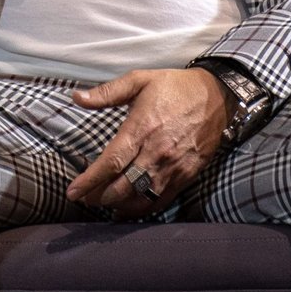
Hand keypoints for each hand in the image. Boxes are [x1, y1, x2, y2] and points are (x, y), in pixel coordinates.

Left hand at [65, 68, 228, 217]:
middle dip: (99, 197)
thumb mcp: (138, 80)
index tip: (72, 192)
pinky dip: (142, 210)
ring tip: (102, 204)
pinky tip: (127, 211)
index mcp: (141, 128)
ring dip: (118, 205)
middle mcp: (156, 152)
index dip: (89, 181)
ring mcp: (173, 167)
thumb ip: (107, 92)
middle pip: (122, 186)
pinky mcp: (187, 175)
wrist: (217, 96)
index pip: (110, 162)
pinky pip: (161, 200)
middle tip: (84, 198)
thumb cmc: (174, 87)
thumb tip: (76, 98)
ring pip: (140, 198)